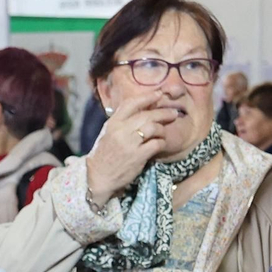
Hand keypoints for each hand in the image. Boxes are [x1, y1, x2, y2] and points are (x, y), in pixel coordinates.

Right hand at [83, 91, 180, 206]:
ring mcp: (130, 144)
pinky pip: (156, 144)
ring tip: (166, 130)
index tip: (159, 94)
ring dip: (163, 128)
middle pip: (147, 115)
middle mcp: (121, 131)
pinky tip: (161, 143)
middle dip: (163, 112)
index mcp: (113, 123)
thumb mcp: (108, 133)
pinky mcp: (138, 156)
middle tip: (173, 113)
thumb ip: (122, 121)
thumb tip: (141, 109)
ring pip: (153, 127)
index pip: (132, 103)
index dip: (147, 97)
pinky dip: (162, 142)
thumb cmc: (104, 154)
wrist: (98, 176)